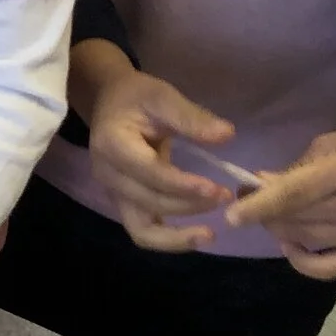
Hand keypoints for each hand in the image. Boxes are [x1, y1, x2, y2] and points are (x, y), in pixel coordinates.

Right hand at [74, 42, 238, 251]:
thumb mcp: (162, 96)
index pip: (149, 173)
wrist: (108, 103)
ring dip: (176, 237)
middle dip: (188, 205)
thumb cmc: (136, 97)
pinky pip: (143, 230)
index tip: (216, 189)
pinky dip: (169, 238)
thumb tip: (227, 136)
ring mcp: (112, 193)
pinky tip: (196, 234)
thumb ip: (192, 118)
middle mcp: (108, 175)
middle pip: (149, 202)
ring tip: (209, 235)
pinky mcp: (122, 202)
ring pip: (141, 229)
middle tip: (224, 197)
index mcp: (113, 145)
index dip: (182, 185)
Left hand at [224, 114, 335, 278]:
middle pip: (294, 219)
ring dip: (279, 228)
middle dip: (264, 211)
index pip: (294, 195)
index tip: (230, 215)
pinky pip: (326, 269)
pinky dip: (301, 260)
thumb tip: (259, 186)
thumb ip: (298, 166)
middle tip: (248, 198)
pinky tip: (291, 243)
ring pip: (304, 240)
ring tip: (272, 212)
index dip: (260, 206)